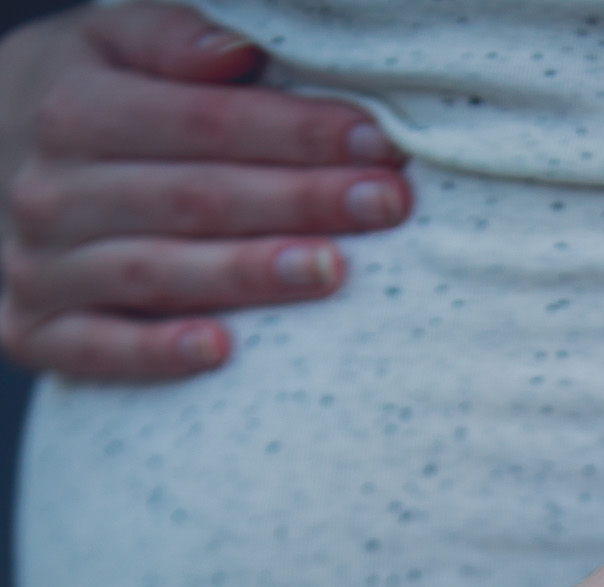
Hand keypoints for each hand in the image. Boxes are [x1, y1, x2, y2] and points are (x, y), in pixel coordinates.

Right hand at [0, 1, 410, 380]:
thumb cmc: (75, 107)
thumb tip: (240, 49)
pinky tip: (223, 350)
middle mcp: (52, 188)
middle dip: (298, 199)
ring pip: (157, 272)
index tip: (377, 142)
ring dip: (247, 275)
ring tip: (331, 271)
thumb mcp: (104, 46)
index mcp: (76, 107)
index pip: (206, 120)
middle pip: (194, 197)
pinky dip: (158, 352)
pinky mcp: (32, 333)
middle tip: (386, 206)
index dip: (295, 131)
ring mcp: (39, 266)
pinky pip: (99, 349)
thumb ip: (169, 37)